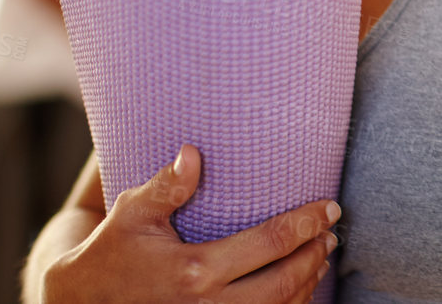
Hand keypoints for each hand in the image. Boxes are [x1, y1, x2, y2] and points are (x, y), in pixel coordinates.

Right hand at [43, 144, 337, 303]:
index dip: (307, 224)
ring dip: (307, 283)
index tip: (330, 207)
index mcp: (193, 271)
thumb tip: (193, 151)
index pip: (270, 244)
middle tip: (332, 233)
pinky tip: (296, 289)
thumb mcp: (131, 215)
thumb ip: (165, 186)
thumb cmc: (109, 254)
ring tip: (320, 257)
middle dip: (315, 255)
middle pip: (284, 282)